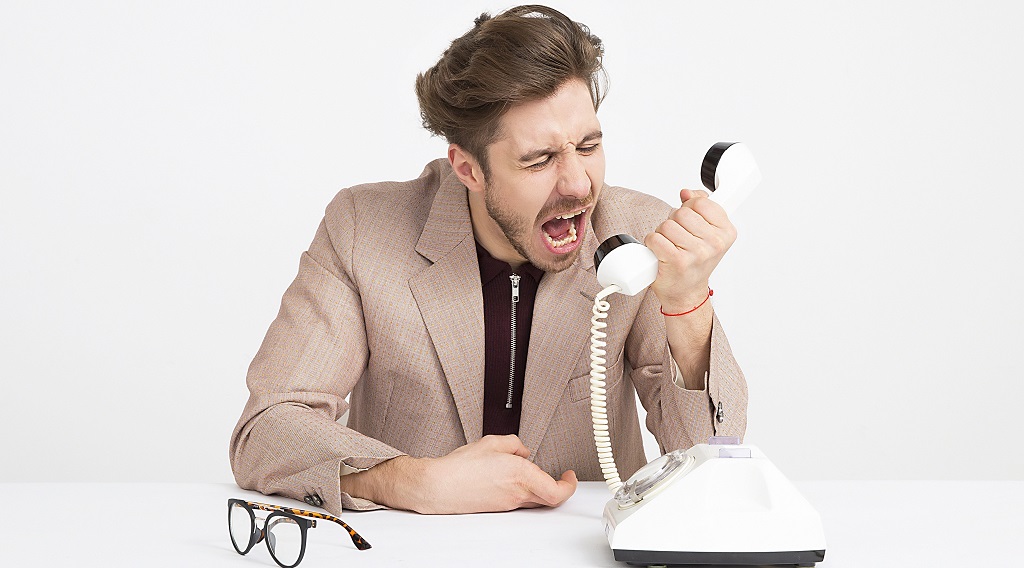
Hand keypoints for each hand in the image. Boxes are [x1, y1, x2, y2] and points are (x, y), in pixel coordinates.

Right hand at [418, 435, 576, 513]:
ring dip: (540, 487)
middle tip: (561, 476)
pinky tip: (512, 477)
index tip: (570, 475)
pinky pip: (521, 499)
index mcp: (521, 475)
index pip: (557, 490)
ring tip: (532, 471)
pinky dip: (524, 489)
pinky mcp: (499, 507)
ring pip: (536, 499)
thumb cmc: (461, 467)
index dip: (569, 485)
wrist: (440, 486)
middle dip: (559, 486)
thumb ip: (515, 443)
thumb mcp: (492, 442)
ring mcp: (509, 503)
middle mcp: (518, 493)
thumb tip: (523, 451)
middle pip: (551, 498)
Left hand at [643, 189, 736, 311]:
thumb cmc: (695, 262)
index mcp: (726, 232)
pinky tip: (660, 252)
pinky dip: (652, 243)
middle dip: (674, 222)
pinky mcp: (677, 261)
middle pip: (681, 213)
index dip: (689, 208)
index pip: (701, 202)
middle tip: (678, 238)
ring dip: (662, 234)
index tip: (691, 221)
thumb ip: (700, 206)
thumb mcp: (707, 232)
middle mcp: (715, 243)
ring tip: (670, 246)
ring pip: (666, 225)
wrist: (686, 292)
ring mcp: (697, 253)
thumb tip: (687, 192)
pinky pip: (655, 238)